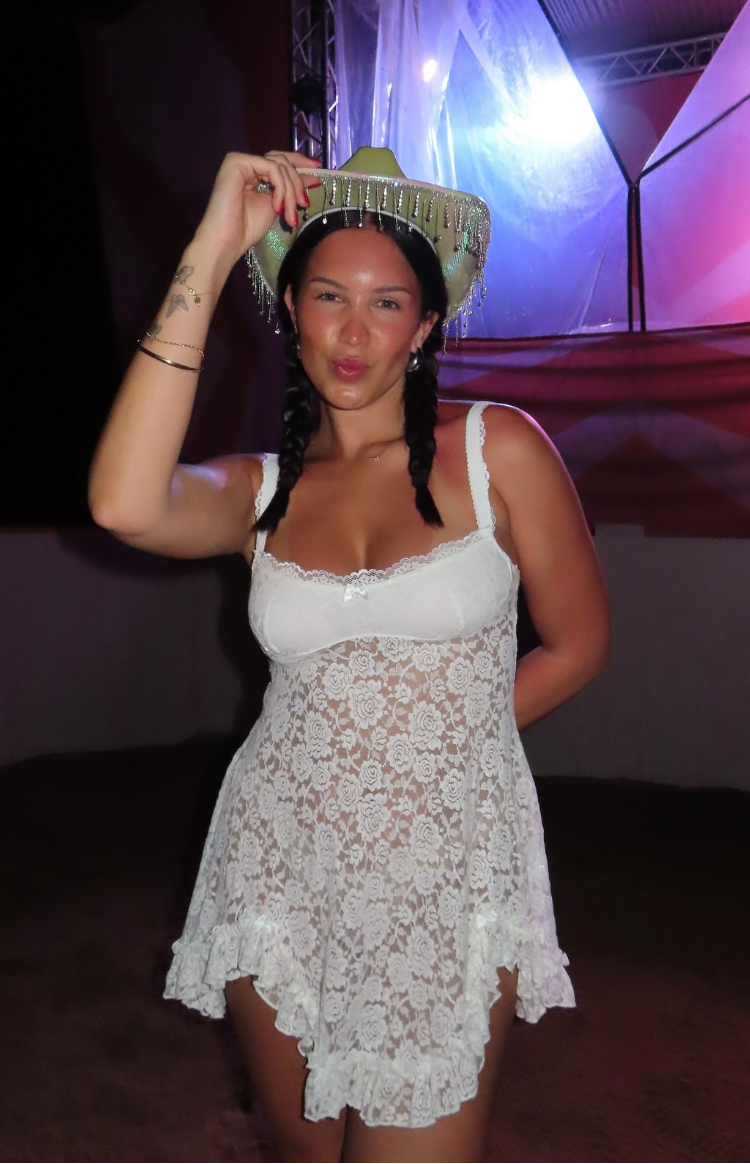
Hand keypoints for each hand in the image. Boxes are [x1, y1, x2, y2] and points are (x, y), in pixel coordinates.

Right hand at [191, 149, 320, 273]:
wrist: (226, 242)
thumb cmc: (246, 229)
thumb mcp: (277, 206)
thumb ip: (290, 190)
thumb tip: (313, 177)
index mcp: (253, 172)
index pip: (279, 161)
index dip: (299, 163)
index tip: (318, 169)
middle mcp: (246, 163)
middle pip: (282, 161)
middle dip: (297, 183)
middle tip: (304, 205)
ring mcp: (240, 161)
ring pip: (279, 165)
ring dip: (291, 190)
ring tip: (290, 214)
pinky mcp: (237, 161)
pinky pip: (271, 168)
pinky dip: (281, 187)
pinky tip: (277, 206)